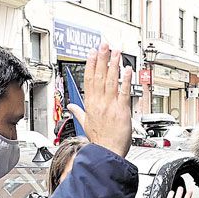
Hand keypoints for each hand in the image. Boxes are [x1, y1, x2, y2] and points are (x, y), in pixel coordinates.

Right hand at [67, 42, 132, 156]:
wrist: (107, 152)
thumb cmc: (99, 140)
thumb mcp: (85, 124)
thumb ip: (78, 112)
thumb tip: (71, 107)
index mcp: (90, 104)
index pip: (89, 80)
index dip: (91, 64)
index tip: (92, 53)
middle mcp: (99, 102)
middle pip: (100, 76)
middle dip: (102, 59)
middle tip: (104, 45)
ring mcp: (110, 105)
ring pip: (111, 80)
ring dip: (114, 64)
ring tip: (116, 51)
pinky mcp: (121, 110)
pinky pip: (124, 92)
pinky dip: (125, 80)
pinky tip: (127, 70)